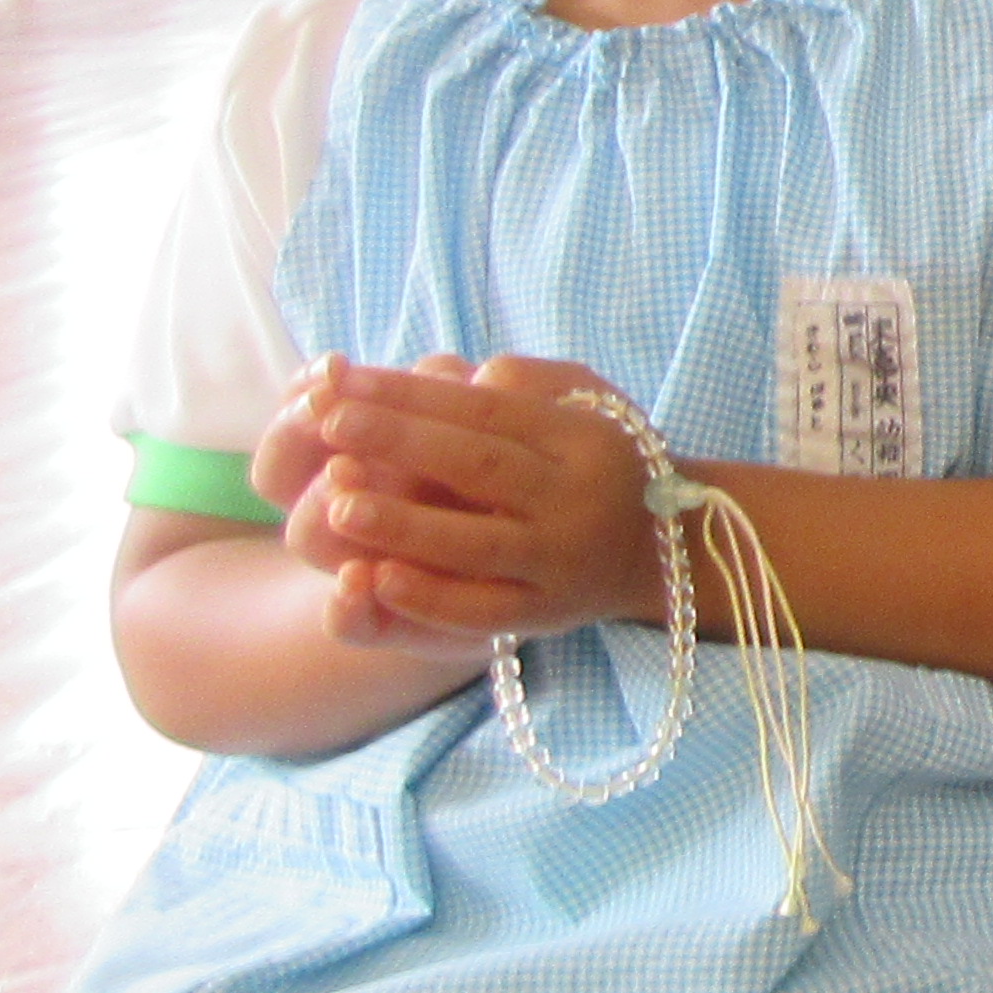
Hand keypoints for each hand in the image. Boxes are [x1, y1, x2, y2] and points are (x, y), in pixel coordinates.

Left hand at [277, 353, 661, 647]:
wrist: (662, 547)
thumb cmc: (600, 461)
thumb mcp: (588, 401)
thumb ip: (526, 381)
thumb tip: (458, 377)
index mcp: (581, 436)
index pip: (486, 408)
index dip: (411, 393)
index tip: (343, 381)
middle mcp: (574, 497)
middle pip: (479, 466)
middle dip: (399, 442)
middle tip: (330, 422)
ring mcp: (559, 561)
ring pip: (475, 544)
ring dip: (404, 523)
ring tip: (338, 501)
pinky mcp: (543, 615)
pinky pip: (482, 612)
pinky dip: (430, 598)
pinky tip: (375, 579)